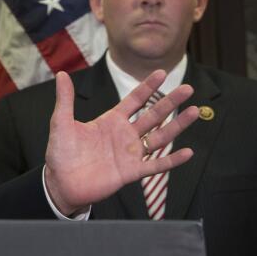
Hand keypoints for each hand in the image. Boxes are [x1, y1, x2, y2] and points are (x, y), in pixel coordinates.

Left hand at [44, 69, 198, 215]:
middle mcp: (124, 135)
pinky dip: (172, 160)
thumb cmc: (61, 153)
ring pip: (160, 137)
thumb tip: (62, 74)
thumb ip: (65, 99)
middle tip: (188, 88)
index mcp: (110, 121)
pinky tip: (188, 152)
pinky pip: (156, 165)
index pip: (134, 100)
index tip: (162, 72)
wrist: (61, 182)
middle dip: (170, 102)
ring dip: (177, 125)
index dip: (147, 87)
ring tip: (195, 111)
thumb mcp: (62, 122)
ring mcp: (130, 153)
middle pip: (153, 115)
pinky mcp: (132, 172)